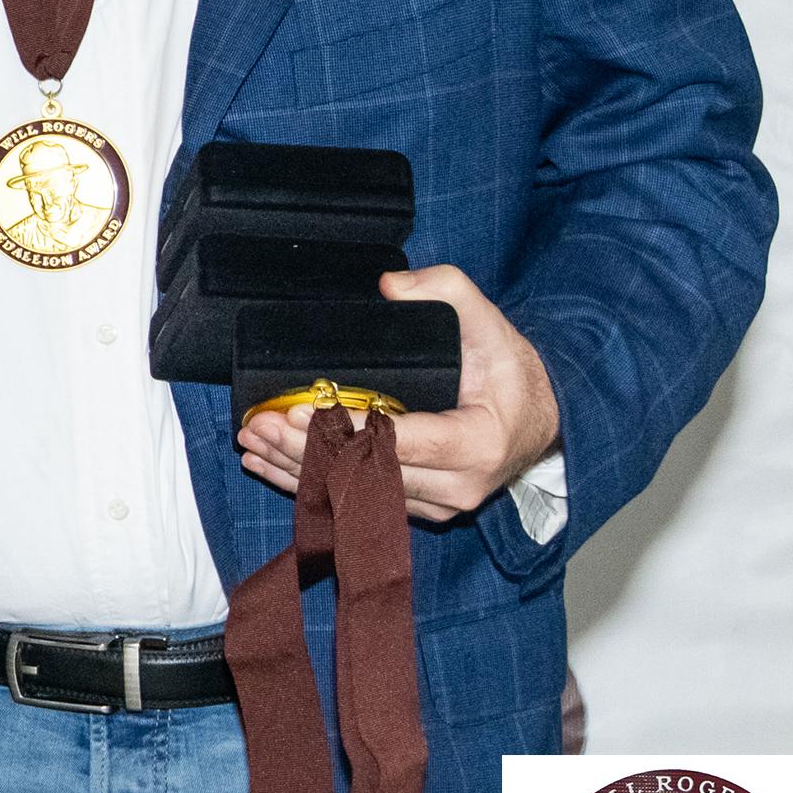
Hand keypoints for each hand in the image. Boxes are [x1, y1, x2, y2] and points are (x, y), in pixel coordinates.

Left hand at [235, 264, 559, 523]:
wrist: (541, 421)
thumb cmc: (513, 374)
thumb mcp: (492, 324)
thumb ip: (448, 292)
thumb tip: (390, 285)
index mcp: (476, 443)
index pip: (400, 441)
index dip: (346, 428)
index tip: (300, 410)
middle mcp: (456, 485)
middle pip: (367, 473)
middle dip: (306, 450)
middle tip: (259, 424)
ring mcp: (436, 503)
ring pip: (355, 492)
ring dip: (297, 469)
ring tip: (251, 442)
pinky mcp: (417, 507)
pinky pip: (356, 499)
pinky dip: (309, 483)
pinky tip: (269, 466)